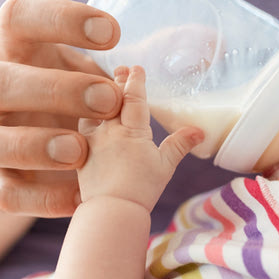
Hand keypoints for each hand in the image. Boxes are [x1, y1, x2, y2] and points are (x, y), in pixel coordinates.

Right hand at [0, 0, 123, 216]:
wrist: (33, 158)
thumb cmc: (69, 102)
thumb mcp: (89, 77)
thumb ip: (116, 75)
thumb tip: (144, 74)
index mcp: (12, 52)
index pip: (17, 17)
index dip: (60, 18)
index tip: (114, 32)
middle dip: (55, 90)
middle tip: (110, 103)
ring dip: (32, 146)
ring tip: (80, 151)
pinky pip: (5, 194)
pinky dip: (43, 198)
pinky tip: (79, 194)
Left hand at [77, 66, 203, 211]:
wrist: (112, 210)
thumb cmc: (141, 189)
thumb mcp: (165, 166)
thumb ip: (179, 145)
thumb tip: (199, 131)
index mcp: (132, 130)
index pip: (133, 97)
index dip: (135, 80)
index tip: (136, 68)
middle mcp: (109, 131)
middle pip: (111, 98)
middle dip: (117, 83)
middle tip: (120, 70)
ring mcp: (91, 141)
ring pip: (92, 111)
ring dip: (99, 100)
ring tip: (103, 92)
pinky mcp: (80, 155)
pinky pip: (81, 130)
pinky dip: (87, 120)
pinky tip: (89, 119)